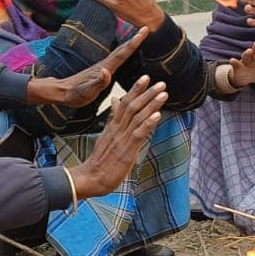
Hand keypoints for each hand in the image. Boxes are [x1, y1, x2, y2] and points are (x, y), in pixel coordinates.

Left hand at [25, 28, 147, 106]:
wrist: (61, 92)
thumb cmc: (74, 94)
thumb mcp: (86, 91)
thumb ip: (98, 82)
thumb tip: (107, 71)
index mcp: (104, 69)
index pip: (122, 54)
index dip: (134, 43)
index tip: (143, 31)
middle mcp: (104, 65)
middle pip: (122, 49)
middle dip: (134, 39)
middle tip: (145, 28)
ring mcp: (102, 67)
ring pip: (119, 53)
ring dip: (130, 44)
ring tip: (139, 37)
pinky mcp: (100, 71)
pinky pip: (116, 59)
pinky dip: (124, 52)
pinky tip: (126, 52)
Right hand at [67, 77, 168, 197]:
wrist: (91, 177)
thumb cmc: (101, 159)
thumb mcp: (106, 135)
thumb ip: (113, 118)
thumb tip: (115, 100)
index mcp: (113, 125)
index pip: (125, 102)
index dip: (136, 89)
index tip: (146, 77)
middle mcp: (117, 129)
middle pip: (132, 106)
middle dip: (147, 93)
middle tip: (161, 82)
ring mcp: (122, 139)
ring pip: (137, 117)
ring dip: (151, 104)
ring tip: (163, 94)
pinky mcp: (126, 150)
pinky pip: (138, 134)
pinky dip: (148, 123)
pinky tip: (157, 115)